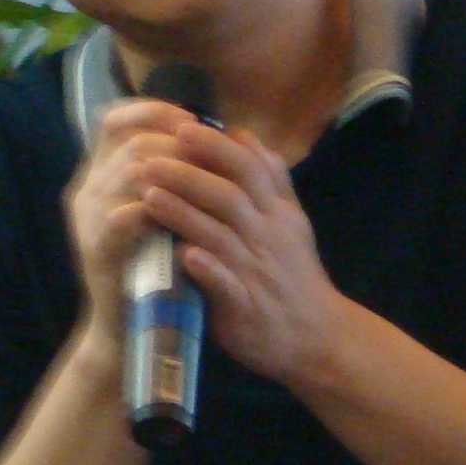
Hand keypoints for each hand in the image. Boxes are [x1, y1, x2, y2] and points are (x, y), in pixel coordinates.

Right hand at [64, 98, 196, 347]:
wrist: (126, 327)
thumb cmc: (152, 265)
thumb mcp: (159, 211)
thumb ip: (171, 174)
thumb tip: (210, 133)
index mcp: (100, 174)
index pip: (116, 119)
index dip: (155, 111)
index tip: (193, 119)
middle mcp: (87, 190)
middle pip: (130, 141)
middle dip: (177, 141)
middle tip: (211, 152)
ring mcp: (88, 220)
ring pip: (127, 172)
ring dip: (174, 171)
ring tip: (206, 176)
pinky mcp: (97, 251)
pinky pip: (121, 217)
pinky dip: (156, 210)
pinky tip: (183, 212)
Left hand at [135, 120, 345, 384]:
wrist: (317, 337)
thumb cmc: (293, 275)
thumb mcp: (290, 220)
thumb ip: (268, 178)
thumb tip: (242, 135)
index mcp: (277, 213)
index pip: (249, 167)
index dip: (215, 146)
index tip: (181, 128)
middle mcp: (268, 237)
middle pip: (229, 195)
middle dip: (187, 174)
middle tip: (149, 159)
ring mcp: (256, 272)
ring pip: (220, 235)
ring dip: (183, 214)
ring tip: (148, 196)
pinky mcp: (244, 307)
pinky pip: (224, 284)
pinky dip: (205, 268)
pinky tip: (181, 254)